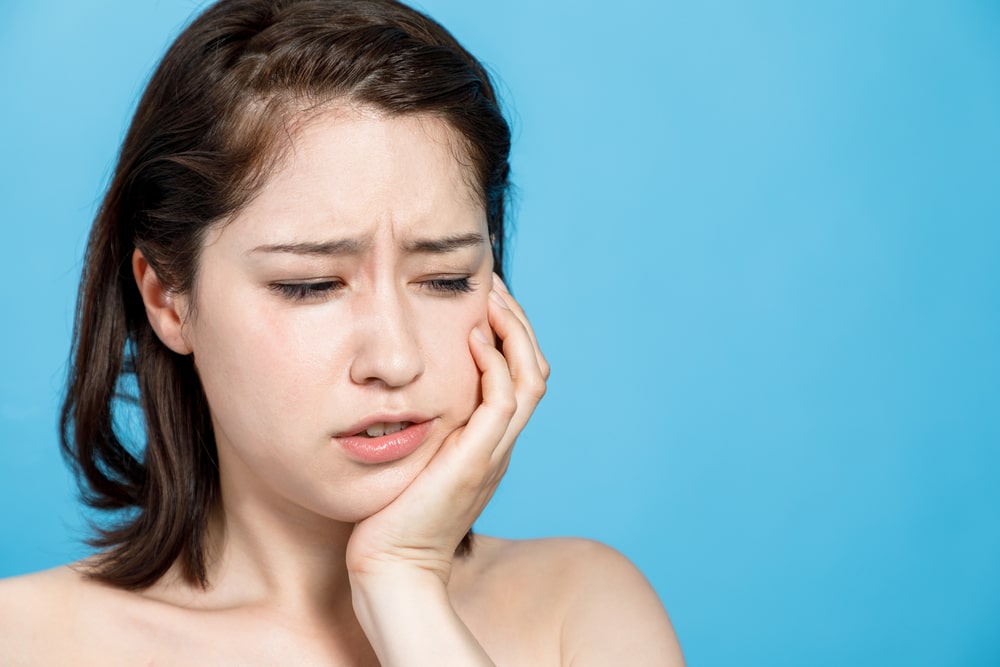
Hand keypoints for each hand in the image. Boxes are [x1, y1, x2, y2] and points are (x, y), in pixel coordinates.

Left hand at [345, 274, 548, 584]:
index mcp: (488, 444)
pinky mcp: (477, 461)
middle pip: (534, 370)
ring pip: (529, 378)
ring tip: (490, 297)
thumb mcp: (411, 462)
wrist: (391, 569)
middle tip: (493, 285)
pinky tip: (471, 337)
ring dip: (513, 331)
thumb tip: (396, 395)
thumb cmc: (390, 519)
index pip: (518, 378)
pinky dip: (496, 363)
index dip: (508, 336)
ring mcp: (493, 453)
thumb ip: (421, 431)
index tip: (482, 301)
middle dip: (517, 323)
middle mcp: (499, 445)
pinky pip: (504, 400)